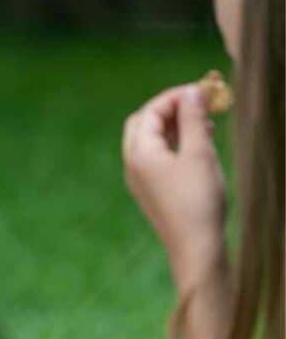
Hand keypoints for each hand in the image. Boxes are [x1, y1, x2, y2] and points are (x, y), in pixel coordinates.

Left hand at [122, 84, 226, 293]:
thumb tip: (191, 92)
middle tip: (199, 104)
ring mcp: (139, 179)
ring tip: (206, 122)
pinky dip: (175, 144)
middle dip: (170, 109)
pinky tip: (198, 144)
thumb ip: (193, 119)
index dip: (175, 97)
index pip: (150, 112)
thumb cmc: (198, 200)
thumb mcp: (199, 154)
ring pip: (151, 141)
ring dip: (175, 126)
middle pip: (143, 124)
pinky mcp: (151, 191)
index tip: (202, 90)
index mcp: (138, 153)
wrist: (194, 248)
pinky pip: (157, 158)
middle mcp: (132, 165)